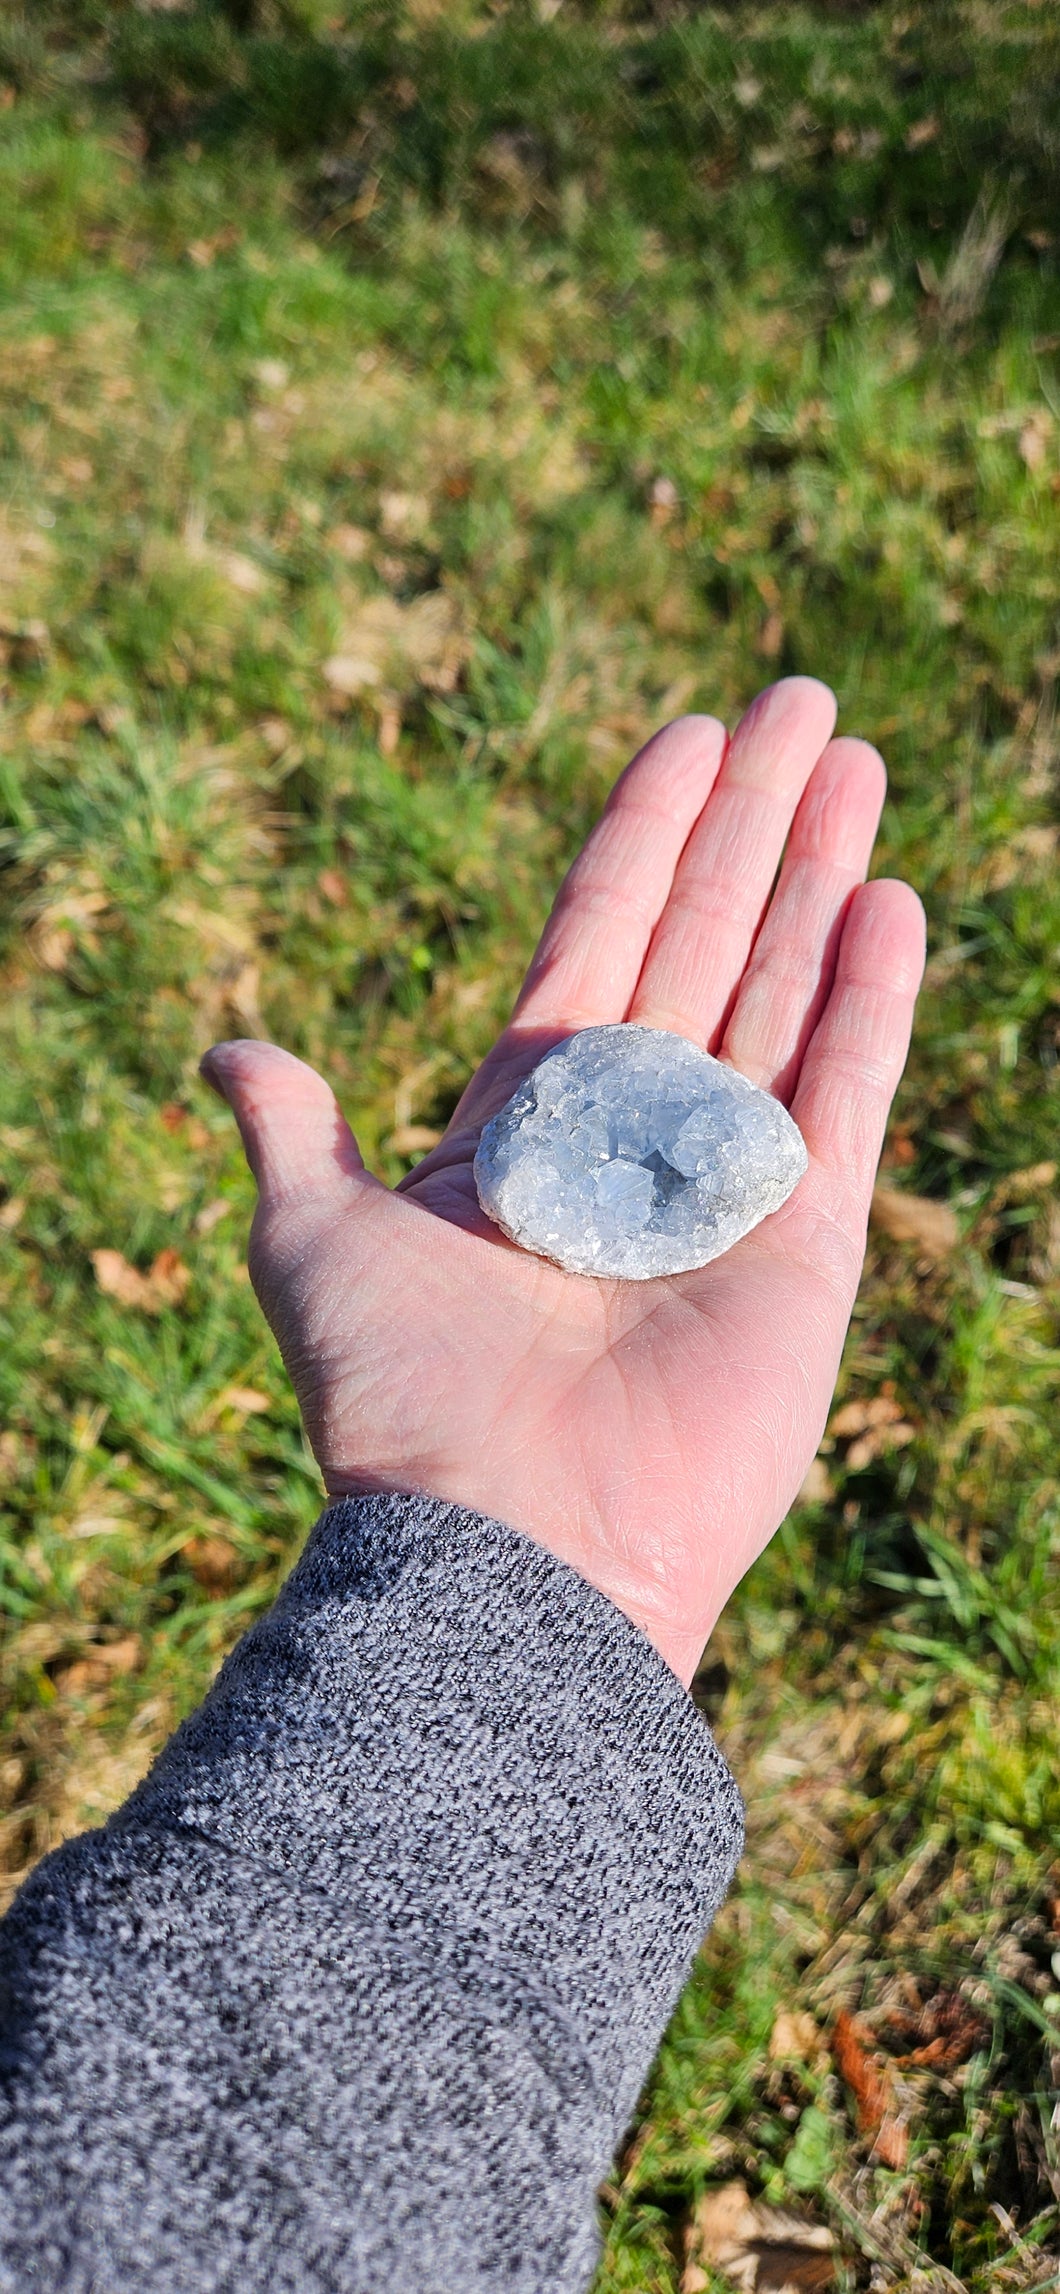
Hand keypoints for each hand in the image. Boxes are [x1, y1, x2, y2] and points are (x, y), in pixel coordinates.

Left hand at [203, 678, 924, 1685]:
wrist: (510, 1541)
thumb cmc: (402, 1399)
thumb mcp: (314, 1241)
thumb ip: (292, 1134)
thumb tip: (227, 1054)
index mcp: (529, 1114)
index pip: (600, 933)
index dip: (645, 833)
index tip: (686, 734)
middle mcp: (636, 1130)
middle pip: (708, 937)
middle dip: (755, 820)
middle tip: (803, 703)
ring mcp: (727, 1178)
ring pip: (784, 988)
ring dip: (821, 875)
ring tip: (855, 763)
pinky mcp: (805, 1239)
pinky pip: (845, 1090)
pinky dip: (870, 997)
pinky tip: (889, 900)